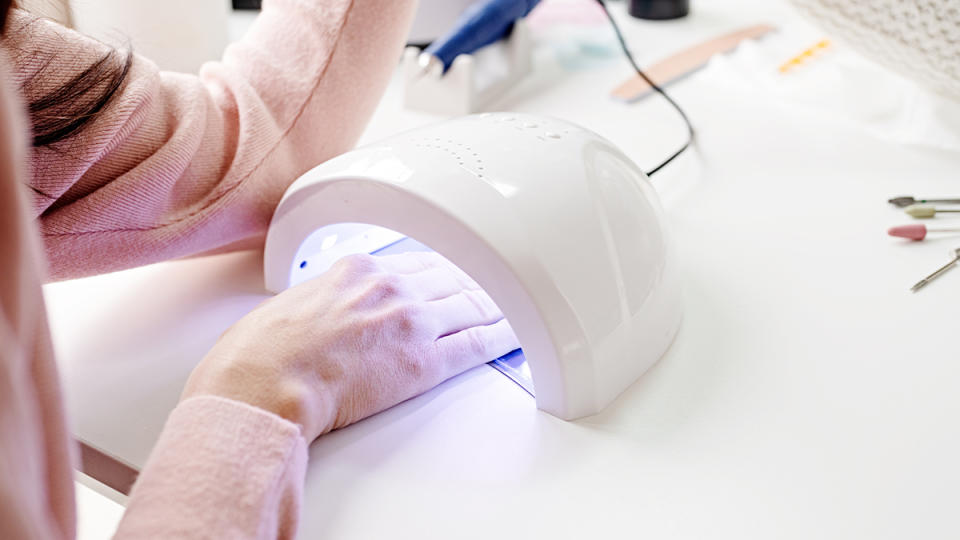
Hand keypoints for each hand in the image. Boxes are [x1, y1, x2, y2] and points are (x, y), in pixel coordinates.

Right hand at [182, 251, 518, 440]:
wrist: (263, 383)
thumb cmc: (263, 353)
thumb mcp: (294, 301)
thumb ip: (329, 298)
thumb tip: (335, 312)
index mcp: (359, 268)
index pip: (419, 263)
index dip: (445, 271)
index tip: (456, 276)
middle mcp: (391, 288)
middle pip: (452, 279)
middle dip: (477, 284)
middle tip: (497, 287)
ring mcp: (411, 322)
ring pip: (472, 306)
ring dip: (497, 307)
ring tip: (514, 308)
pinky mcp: (424, 361)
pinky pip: (477, 343)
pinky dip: (502, 337)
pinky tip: (513, 335)